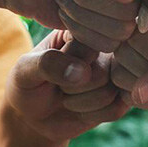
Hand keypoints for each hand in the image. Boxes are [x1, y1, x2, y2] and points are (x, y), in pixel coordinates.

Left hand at [2, 30, 128, 143]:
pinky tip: (82, 109)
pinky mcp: (122, 95)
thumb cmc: (28, 85)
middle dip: (74, 89)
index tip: (49, 70)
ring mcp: (116, 71)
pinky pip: (117, 109)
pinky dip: (93, 116)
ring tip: (68, 97)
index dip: (66, 67)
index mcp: (80, 31)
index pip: (88, 47)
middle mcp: (104, 47)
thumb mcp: (25, 70)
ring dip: (82, 104)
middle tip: (60, 87)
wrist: (34, 115)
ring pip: (110, 92)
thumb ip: (48, 64)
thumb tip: (84, 72)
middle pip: (103, 72)